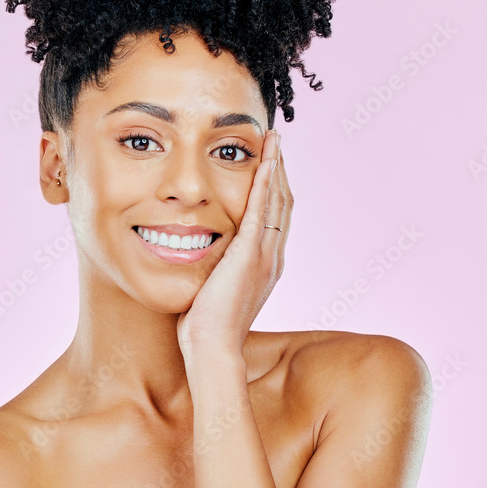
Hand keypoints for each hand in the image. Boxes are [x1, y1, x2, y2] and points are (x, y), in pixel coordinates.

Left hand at [176, 130, 291, 359]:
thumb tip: (203, 256)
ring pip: (277, 201)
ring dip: (276, 167)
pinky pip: (261, 210)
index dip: (275, 188)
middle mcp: (273, 257)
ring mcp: (265, 254)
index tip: (270, 165)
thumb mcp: (216, 289)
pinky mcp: (250, 253)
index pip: (276, 218)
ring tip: (274, 141)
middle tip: (276, 142)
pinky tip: (265, 160)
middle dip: (280, 170)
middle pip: (283, 203)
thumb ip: (217, 269)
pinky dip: (265, 182)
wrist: (212, 346)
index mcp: (267, 265)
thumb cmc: (206, 327)